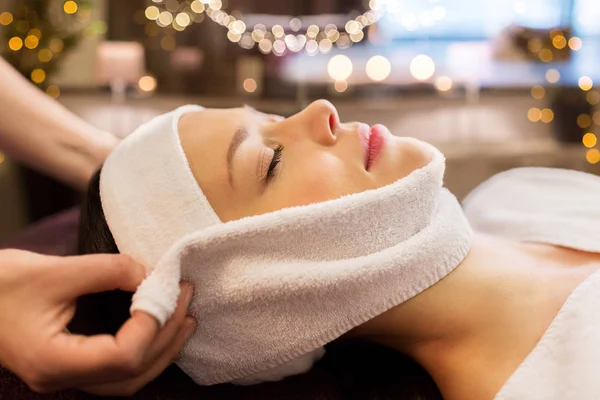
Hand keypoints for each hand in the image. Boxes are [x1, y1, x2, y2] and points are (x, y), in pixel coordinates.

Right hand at [0, 249, 195, 395]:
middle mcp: (62, 378)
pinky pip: (118, 370)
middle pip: (132, 373)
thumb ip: (106, 270)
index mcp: (54, 362)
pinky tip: (159, 326)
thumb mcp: (52, 270)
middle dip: (168, 334)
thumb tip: (150, 273)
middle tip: (185, 295)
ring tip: (185, 315)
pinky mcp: (71, 365)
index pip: (122, 357)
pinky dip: (145, 350)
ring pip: (129, 379)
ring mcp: (66, 376)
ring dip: (163, 348)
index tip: (165, 288)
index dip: (152, 324)